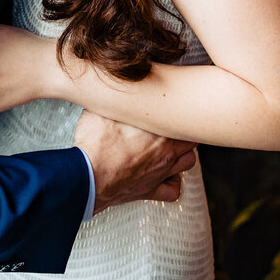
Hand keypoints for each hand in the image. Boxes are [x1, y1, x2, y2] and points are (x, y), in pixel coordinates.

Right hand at [73, 110, 196, 212]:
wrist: (88, 175)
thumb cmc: (96, 143)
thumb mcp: (104, 109)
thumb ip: (116, 99)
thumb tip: (113, 88)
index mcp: (159, 128)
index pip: (183, 116)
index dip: (177, 111)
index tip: (169, 107)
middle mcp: (166, 150)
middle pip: (191, 137)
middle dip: (183, 131)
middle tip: (171, 125)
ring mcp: (161, 172)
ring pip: (188, 162)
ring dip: (183, 154)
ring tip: (171, 148)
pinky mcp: (151, 191)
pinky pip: (173, 190)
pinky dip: (172, 183)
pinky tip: (165, 177)